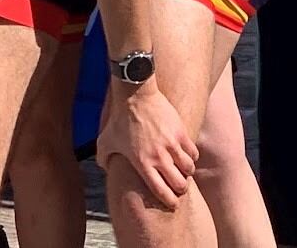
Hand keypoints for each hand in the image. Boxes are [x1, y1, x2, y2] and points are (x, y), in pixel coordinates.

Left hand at [96, 81, 197, 209]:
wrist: (134, 94)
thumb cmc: (119, 118)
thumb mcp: (105, 140)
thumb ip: (103, 158)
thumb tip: (104, 168)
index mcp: (142, 164)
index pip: (162, 192)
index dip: (170, 201)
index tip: (172, 203)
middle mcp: (159, 158)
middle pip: (180, 185)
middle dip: (180, 189)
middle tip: (178, 186)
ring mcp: (172, 145)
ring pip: (189, 169)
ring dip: (186, 172)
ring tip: (182, 169)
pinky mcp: (180, 133)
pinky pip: (193, 153)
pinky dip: (191, 157)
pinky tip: (185, 154)